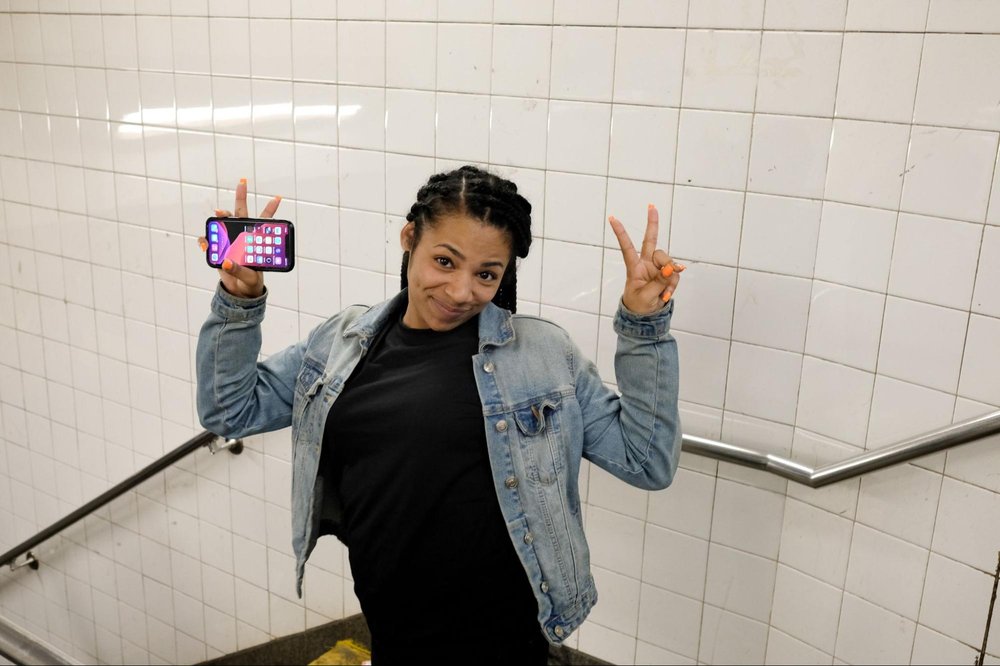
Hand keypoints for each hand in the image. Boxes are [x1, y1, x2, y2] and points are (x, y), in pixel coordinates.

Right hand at [197, 178, 281, 298]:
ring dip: (220, 215)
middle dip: (241, 197)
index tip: (278, 197)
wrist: (239, 291)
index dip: (270, 209)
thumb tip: (226, 262)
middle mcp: (242, 236)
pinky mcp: (217, 249)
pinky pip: (208, 241)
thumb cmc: (250, 281)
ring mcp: (229, 241)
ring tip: (219, 212)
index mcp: (255, 241)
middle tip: (243, 183)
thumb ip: (239, 270)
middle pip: (241, 213)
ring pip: (223, 222)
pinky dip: (205, 240)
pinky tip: (205, 244)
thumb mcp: (249, 277)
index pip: (264, 222)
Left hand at [608, 204, 683, 314]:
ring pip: (668, 261)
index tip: (612, 218)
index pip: (627, 248)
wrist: (646, 314)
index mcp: (634, 268)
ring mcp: (657, 267)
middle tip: (652, 206)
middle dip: (652, 223)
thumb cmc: (639, 304)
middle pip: (650, 241)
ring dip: (669, 275)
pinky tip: (666, 294)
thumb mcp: (646, 297)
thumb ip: (658, 283)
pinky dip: (673, 284)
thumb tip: (670, 269)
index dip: (620, 233)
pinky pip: (674, 274)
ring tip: (664, 292)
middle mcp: (646, 264)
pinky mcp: (667, 273)